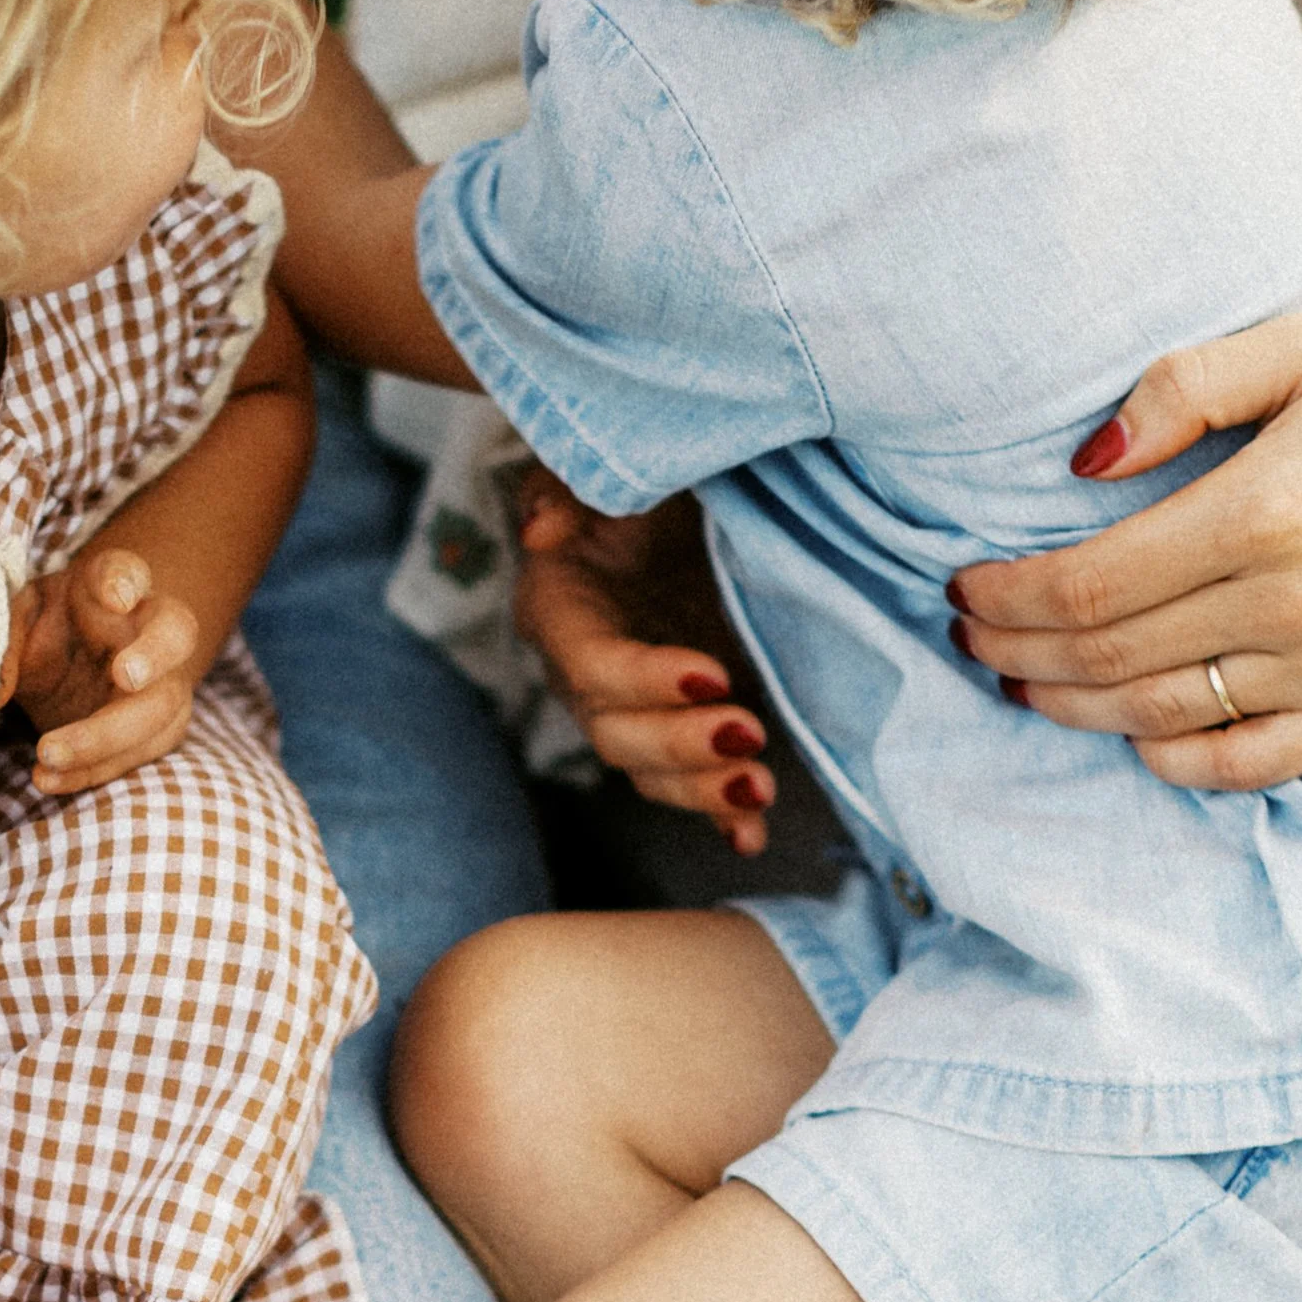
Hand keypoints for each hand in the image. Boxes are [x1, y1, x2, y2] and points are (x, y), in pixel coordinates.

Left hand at [1, 546, 201, 788]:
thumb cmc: (50, 628)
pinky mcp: (158, 729)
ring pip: (159, 710)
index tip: (116, 596)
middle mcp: (150, 629)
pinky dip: (91, 772)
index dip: (126, 580)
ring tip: (47, 756)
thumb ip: (4, 642)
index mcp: (111, 585)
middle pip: (173, 636)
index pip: (127, 571)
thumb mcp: (18, 620)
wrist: (78, 660)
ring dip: (106, 738)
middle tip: (124, 675)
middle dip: (153, 657)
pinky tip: (47, 780)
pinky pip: (136, 756)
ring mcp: (164, 681)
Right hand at [513, 475, 776, 853]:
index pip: (594, 664)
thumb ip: (565, 486)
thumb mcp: (610, 463)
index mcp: (562, 611)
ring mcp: (638, 708)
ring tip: (759, 788)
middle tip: (746, 735)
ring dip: (702, 790)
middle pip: (617, 734)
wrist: (692, 495)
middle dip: (679, 746)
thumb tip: (543, 531)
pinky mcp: (683, 725)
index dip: (645, 678)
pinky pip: (692, 784)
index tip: (711, 674)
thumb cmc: (647, 473)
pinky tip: (751, 837)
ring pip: (651, 771)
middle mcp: (590, 673)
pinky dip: (721, 817)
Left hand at [946, 315, 1301, 787]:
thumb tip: (1084, 459)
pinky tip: (1128, 730)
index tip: (962, 590)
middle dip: (1017, 652)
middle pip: (1107, 657)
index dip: (1008, 599)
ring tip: (1021, 681)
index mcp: (1267, 511)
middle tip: (972, 638)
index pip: (1090, 584)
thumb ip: (1186, 386)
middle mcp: (1294, 604)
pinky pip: (1241, 765)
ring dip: (1069, 706)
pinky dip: (1169, 759)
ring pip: (1157, 716)